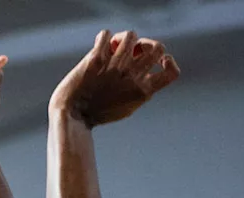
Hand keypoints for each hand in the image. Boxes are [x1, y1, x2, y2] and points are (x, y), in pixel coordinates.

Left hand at [50, 30, 179, 126]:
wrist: (71, 116)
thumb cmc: (98, 113)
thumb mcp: (127, 106)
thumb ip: (141, 88)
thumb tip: (147, 66)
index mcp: (142, 91)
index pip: (173, 72)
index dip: (168, 61)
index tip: (158, 62)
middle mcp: (131, 77)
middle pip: (157, 47)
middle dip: (147, 44)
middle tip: (132, 52)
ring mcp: (114, 67)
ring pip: (132, 35)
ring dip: (123, 38)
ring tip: (113, 47)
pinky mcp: (95, 59)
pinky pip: (105, 35)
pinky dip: (103, 37)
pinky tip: (99, 46)